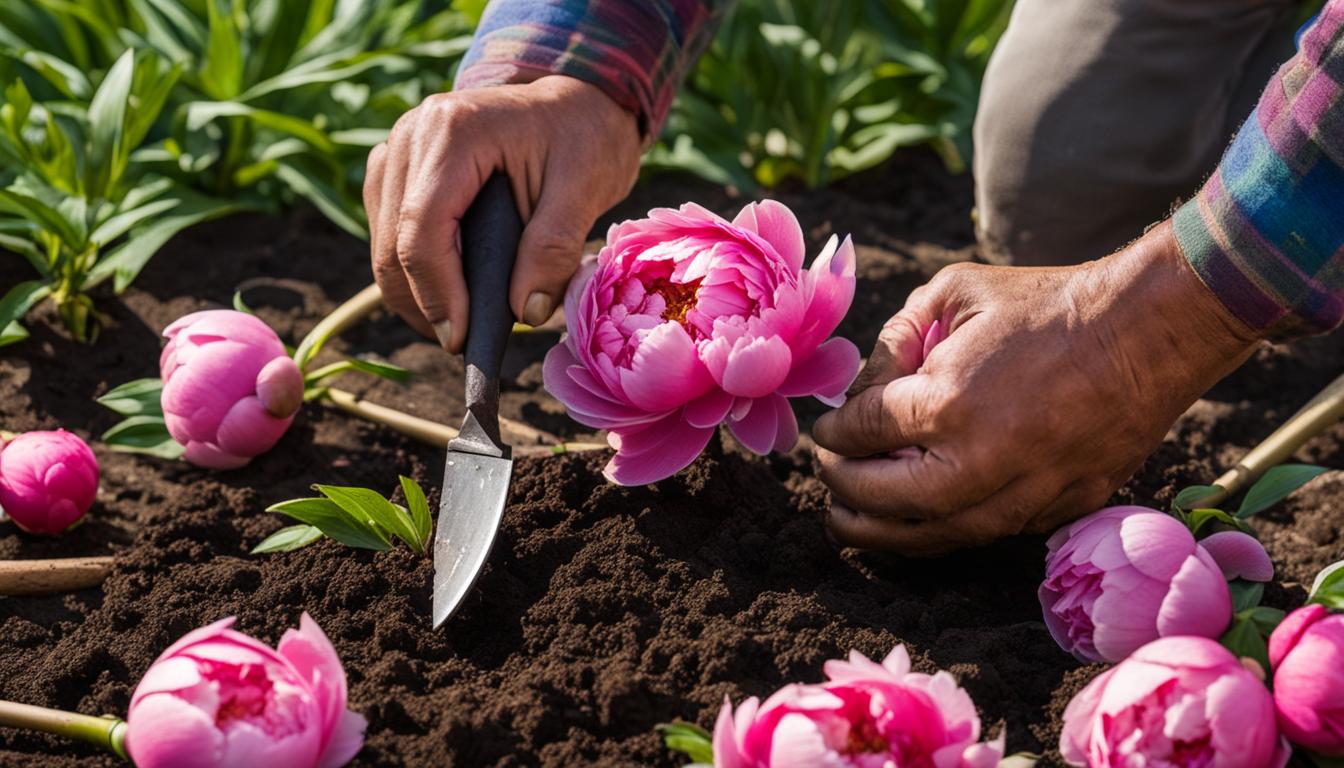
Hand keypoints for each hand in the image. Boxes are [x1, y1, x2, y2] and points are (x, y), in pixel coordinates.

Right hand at [364, 76, 641, 350]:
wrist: (572, 101)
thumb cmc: (583, 137)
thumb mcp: (587, 187)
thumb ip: (555, 248)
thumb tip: (525, 312)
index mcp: (453, 132)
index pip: (422, 229)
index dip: (437, 293)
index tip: (461, 339)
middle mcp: (410, 136)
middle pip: (392, 243)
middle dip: (424, 303)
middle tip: (466, 343)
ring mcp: (396, 151)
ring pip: (383, 245)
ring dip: (416, 294)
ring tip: (463, 323)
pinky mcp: (396, 170)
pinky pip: (389, 234)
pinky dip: (415, 273)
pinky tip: (452, 294)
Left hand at [812, 222, 1261, 554]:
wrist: (1148, 330)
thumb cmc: (1047, 302)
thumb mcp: (956, 291)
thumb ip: (900, 337)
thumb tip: (868, 385)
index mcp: (947, 400)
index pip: (864, 433)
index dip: (835, 433)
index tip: (826, 432)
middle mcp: (981, 458)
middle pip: (886, 499)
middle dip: (845, 491)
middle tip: (828, 480)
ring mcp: (1026, 490)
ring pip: (938, 535)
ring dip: (886, 536)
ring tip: (853, 526)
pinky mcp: (1062, 506)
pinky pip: (990, 533)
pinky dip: (947, 531)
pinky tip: (920, 521)